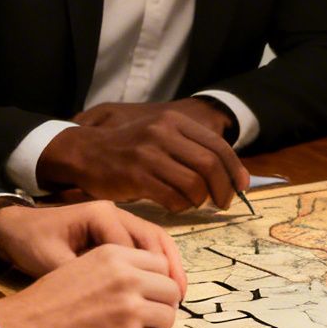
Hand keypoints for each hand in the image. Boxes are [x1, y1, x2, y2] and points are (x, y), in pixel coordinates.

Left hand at [0, 199, 186, 296]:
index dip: (151, 273)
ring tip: (179, 293)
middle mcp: (114, 213)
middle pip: (154, 238)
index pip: (135, 245)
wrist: (14, 228)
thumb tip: (112, 301)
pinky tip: (161, 286)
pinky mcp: (113, 231)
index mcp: (101, 215)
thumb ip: (82, 276)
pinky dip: (156, 264)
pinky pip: (143, 245)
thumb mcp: (51, 262)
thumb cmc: (31, 243)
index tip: (160, 299)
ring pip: (154, 240)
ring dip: (168, 265)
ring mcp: (116, 219)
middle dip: (169, 268)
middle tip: (180, 297)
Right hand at [0, 243, 185, 327]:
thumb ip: (117, 268)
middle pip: (170, 288)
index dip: (158, 279)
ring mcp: (130, 309)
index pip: (160, 263)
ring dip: (157, 323)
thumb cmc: (48, 300)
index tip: (151, 291)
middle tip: (149, 313)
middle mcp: (127, 278)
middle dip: (162, 302)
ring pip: (168, 315)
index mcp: (115, 255)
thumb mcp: (82, 265)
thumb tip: (148, 279)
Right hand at [40, 101, 246, 210]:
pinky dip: (179, 206)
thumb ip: (188, 146)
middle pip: (210, 165)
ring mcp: (148, 154)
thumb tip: (226, 172)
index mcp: (173, 121)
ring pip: (193, 184)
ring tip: (193, 203)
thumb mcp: (159, 135)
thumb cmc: (127, 149)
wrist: (85, 152)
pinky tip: (174, 205)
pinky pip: (172, 198)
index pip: (218, 145)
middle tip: (223, 202)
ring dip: (199, 200)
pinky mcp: (136, 176)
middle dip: (223, 189)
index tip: (242, 186)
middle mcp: (163, 133)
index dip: (235, 169)